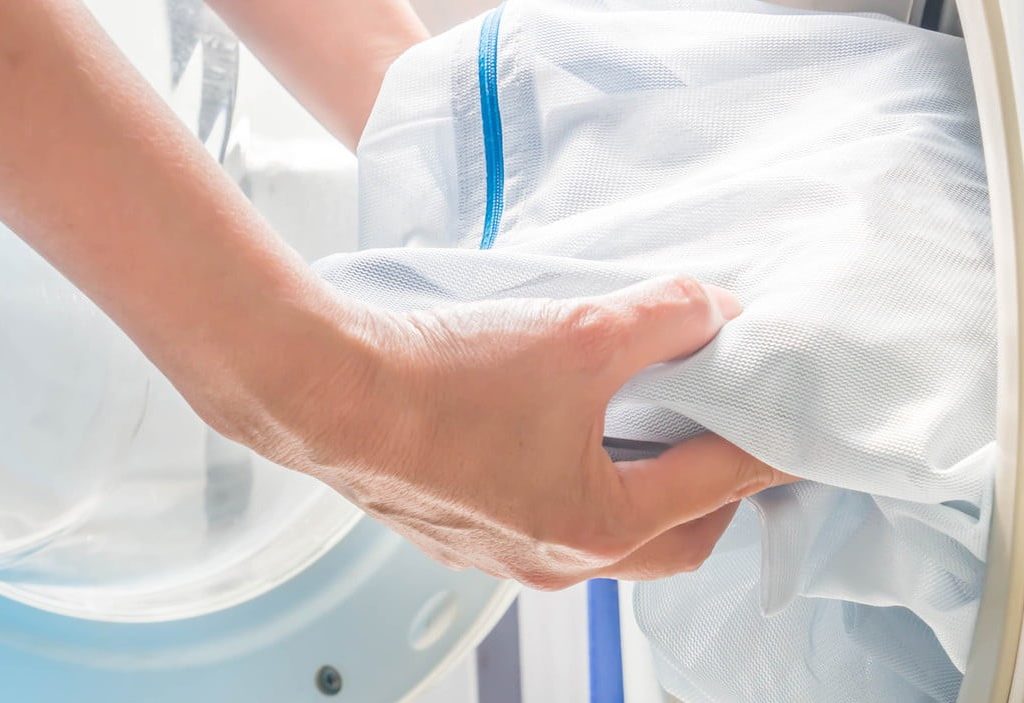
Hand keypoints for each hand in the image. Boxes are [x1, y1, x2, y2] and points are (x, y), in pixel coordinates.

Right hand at [237, 277, 792, 589]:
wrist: (323, 392)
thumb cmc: (441, 382)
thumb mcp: (577, 333)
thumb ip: (665, 317)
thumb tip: (714, 313)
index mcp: (598, 528)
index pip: (717, 489)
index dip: (764, 448)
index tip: (790, 424)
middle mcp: (554, 560)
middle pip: (670, 537)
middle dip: (709, 490)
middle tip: (724, 436)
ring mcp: (502, 553)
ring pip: (605, 531)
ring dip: (636, 484)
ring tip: (644, 424)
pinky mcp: (461, 529)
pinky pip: (544, 515)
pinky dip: (577, 479)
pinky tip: (561, 431)